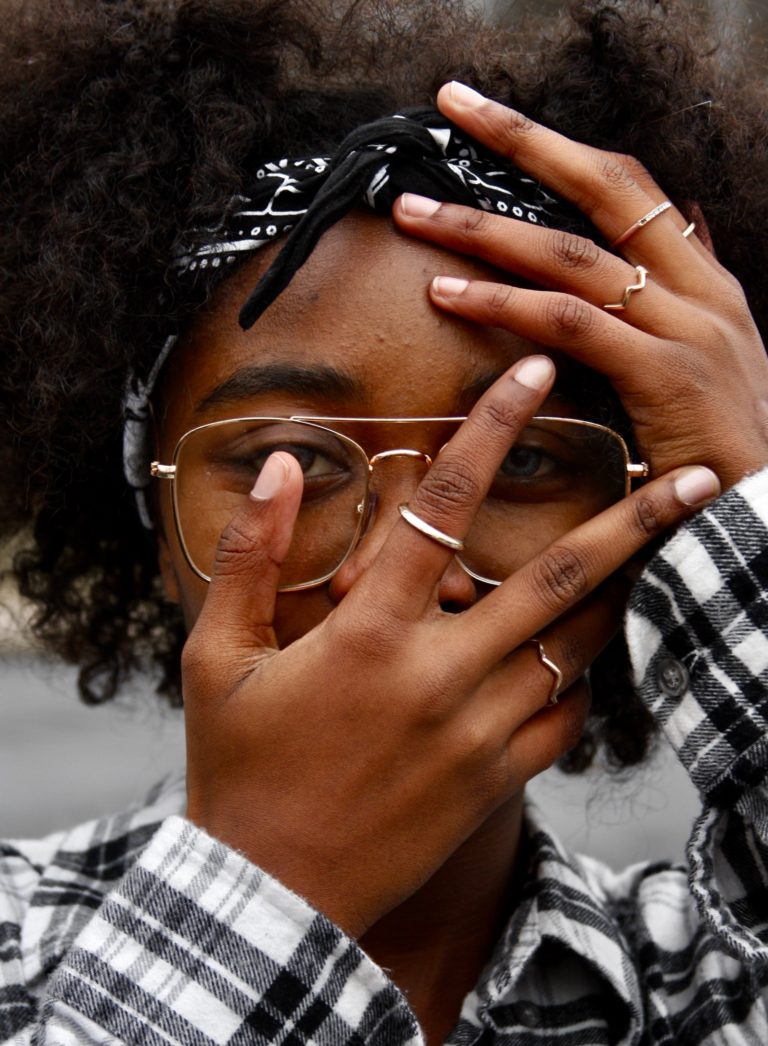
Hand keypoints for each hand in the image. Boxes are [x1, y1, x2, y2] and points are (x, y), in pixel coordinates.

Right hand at [183, 358, 718, 937]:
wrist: (272, 895)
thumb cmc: (237, 771)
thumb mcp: (216, 660)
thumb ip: (251, 557)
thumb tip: (284, 466)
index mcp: (367, 636)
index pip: (438, 508)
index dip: (489, 430)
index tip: (532, 374)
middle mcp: (438, 677)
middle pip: (556, 576)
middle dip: (635, 517)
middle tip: (699, 474)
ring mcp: (477, 734)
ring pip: (577, 646)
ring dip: (628, 588)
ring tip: (674, 547)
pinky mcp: (495, 783)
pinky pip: (566, 718)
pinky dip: (588, 677)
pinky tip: (603, 647)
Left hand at [392, 82, 767, 489]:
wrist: (762, 514)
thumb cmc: (721, 449)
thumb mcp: (710, 363)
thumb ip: (681, 303)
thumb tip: (676, 236)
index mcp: (705, 283)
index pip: (628, 188)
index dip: (559, 147)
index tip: (492, 119)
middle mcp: (699, 291)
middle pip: (603, 189)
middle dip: (523, 140)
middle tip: (454, 105)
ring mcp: (685, 329)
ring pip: (571, 255)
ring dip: (485, 231)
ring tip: (416, 216)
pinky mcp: (664, 375)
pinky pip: (571, 324)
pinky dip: (506, 304)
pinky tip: (449, 293)